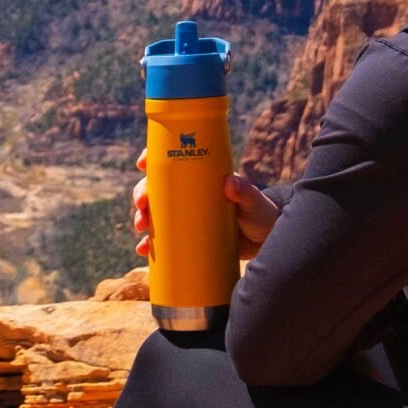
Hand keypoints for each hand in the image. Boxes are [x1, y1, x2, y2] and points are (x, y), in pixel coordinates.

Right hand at [130, 160, 279, 262]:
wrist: (266, 241)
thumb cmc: (260, 213)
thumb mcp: (253, 200)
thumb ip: (244, 191)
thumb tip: (230, 183)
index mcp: (201, 178)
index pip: (172, 161)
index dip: (153, 158)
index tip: (142, 162)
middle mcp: (189, 195)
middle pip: (156, 188)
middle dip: (142, 194)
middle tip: (141, 205)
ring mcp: (187, 217)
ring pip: (155, 213)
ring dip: (142, 218)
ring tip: (141, 228)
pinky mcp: (189, 238)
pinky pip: (163, 239)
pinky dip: (150, 244)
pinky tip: (143, 250)